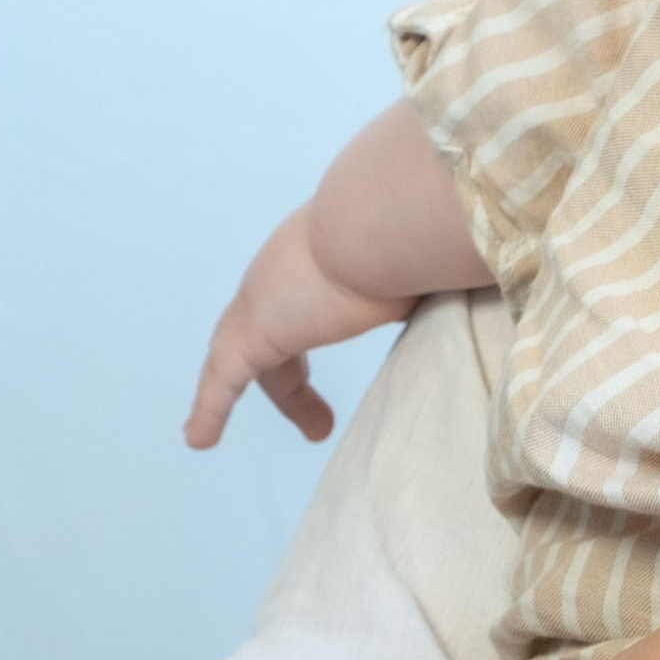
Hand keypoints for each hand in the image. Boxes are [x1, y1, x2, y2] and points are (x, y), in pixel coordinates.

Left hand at [183, 200, 413, 447]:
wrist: (380, 221)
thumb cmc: (411, 236)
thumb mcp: (420, 262)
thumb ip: (424, 281)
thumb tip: (458, 289)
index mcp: (323, 250)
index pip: (309, 297)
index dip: (319, 325)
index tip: (339, 346)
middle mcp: (285, 269)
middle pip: (279, 332)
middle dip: (300, 374)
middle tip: (325, 413)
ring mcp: (262, 300)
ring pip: (252, 358)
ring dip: (286, 395)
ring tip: (316, 429)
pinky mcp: (249, 337)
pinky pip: (223, 382)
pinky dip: (210, 409)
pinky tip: (201, 438)